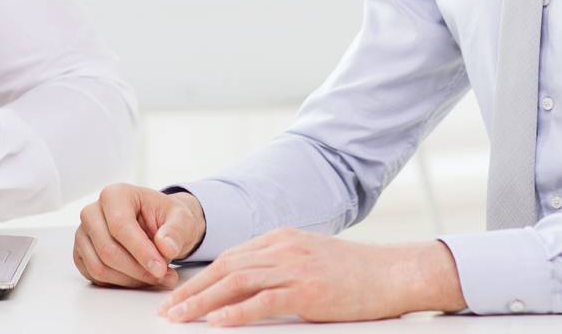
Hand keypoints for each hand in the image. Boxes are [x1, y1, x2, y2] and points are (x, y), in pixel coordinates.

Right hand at [72, 183, 206, 288]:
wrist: (156, 225)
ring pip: (100, 267)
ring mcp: (83, 234)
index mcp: (114, 195)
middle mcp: (92, 212)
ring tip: (156, 278)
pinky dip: (120, 283)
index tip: (160, 269)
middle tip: (163, 276)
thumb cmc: (165, 218)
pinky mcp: (81, 254)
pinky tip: (140, 278)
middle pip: (107, 250)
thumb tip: (166, 247)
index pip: (120, 226)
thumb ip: (176, 230)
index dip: (140, 251)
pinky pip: (96, 277)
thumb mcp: (181, 218)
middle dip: (138, 270)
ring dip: (131, 280)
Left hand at [159, 228, 465, 326]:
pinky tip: (217, 322)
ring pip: (237, 283)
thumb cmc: (357, 273)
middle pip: (225, 268)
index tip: (178, 294)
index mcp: (281, 239)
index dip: (199, 277)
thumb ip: (281, 265)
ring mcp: (295, 268)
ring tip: (180, 318)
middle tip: (167, 310)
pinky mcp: (308, 291)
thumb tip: (249, 286)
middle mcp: (283, 248)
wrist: (394, 272)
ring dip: (203, 302)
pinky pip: (264, 301)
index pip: (229, 257)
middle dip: (191, 290)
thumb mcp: (311, 259)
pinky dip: (237, 312)